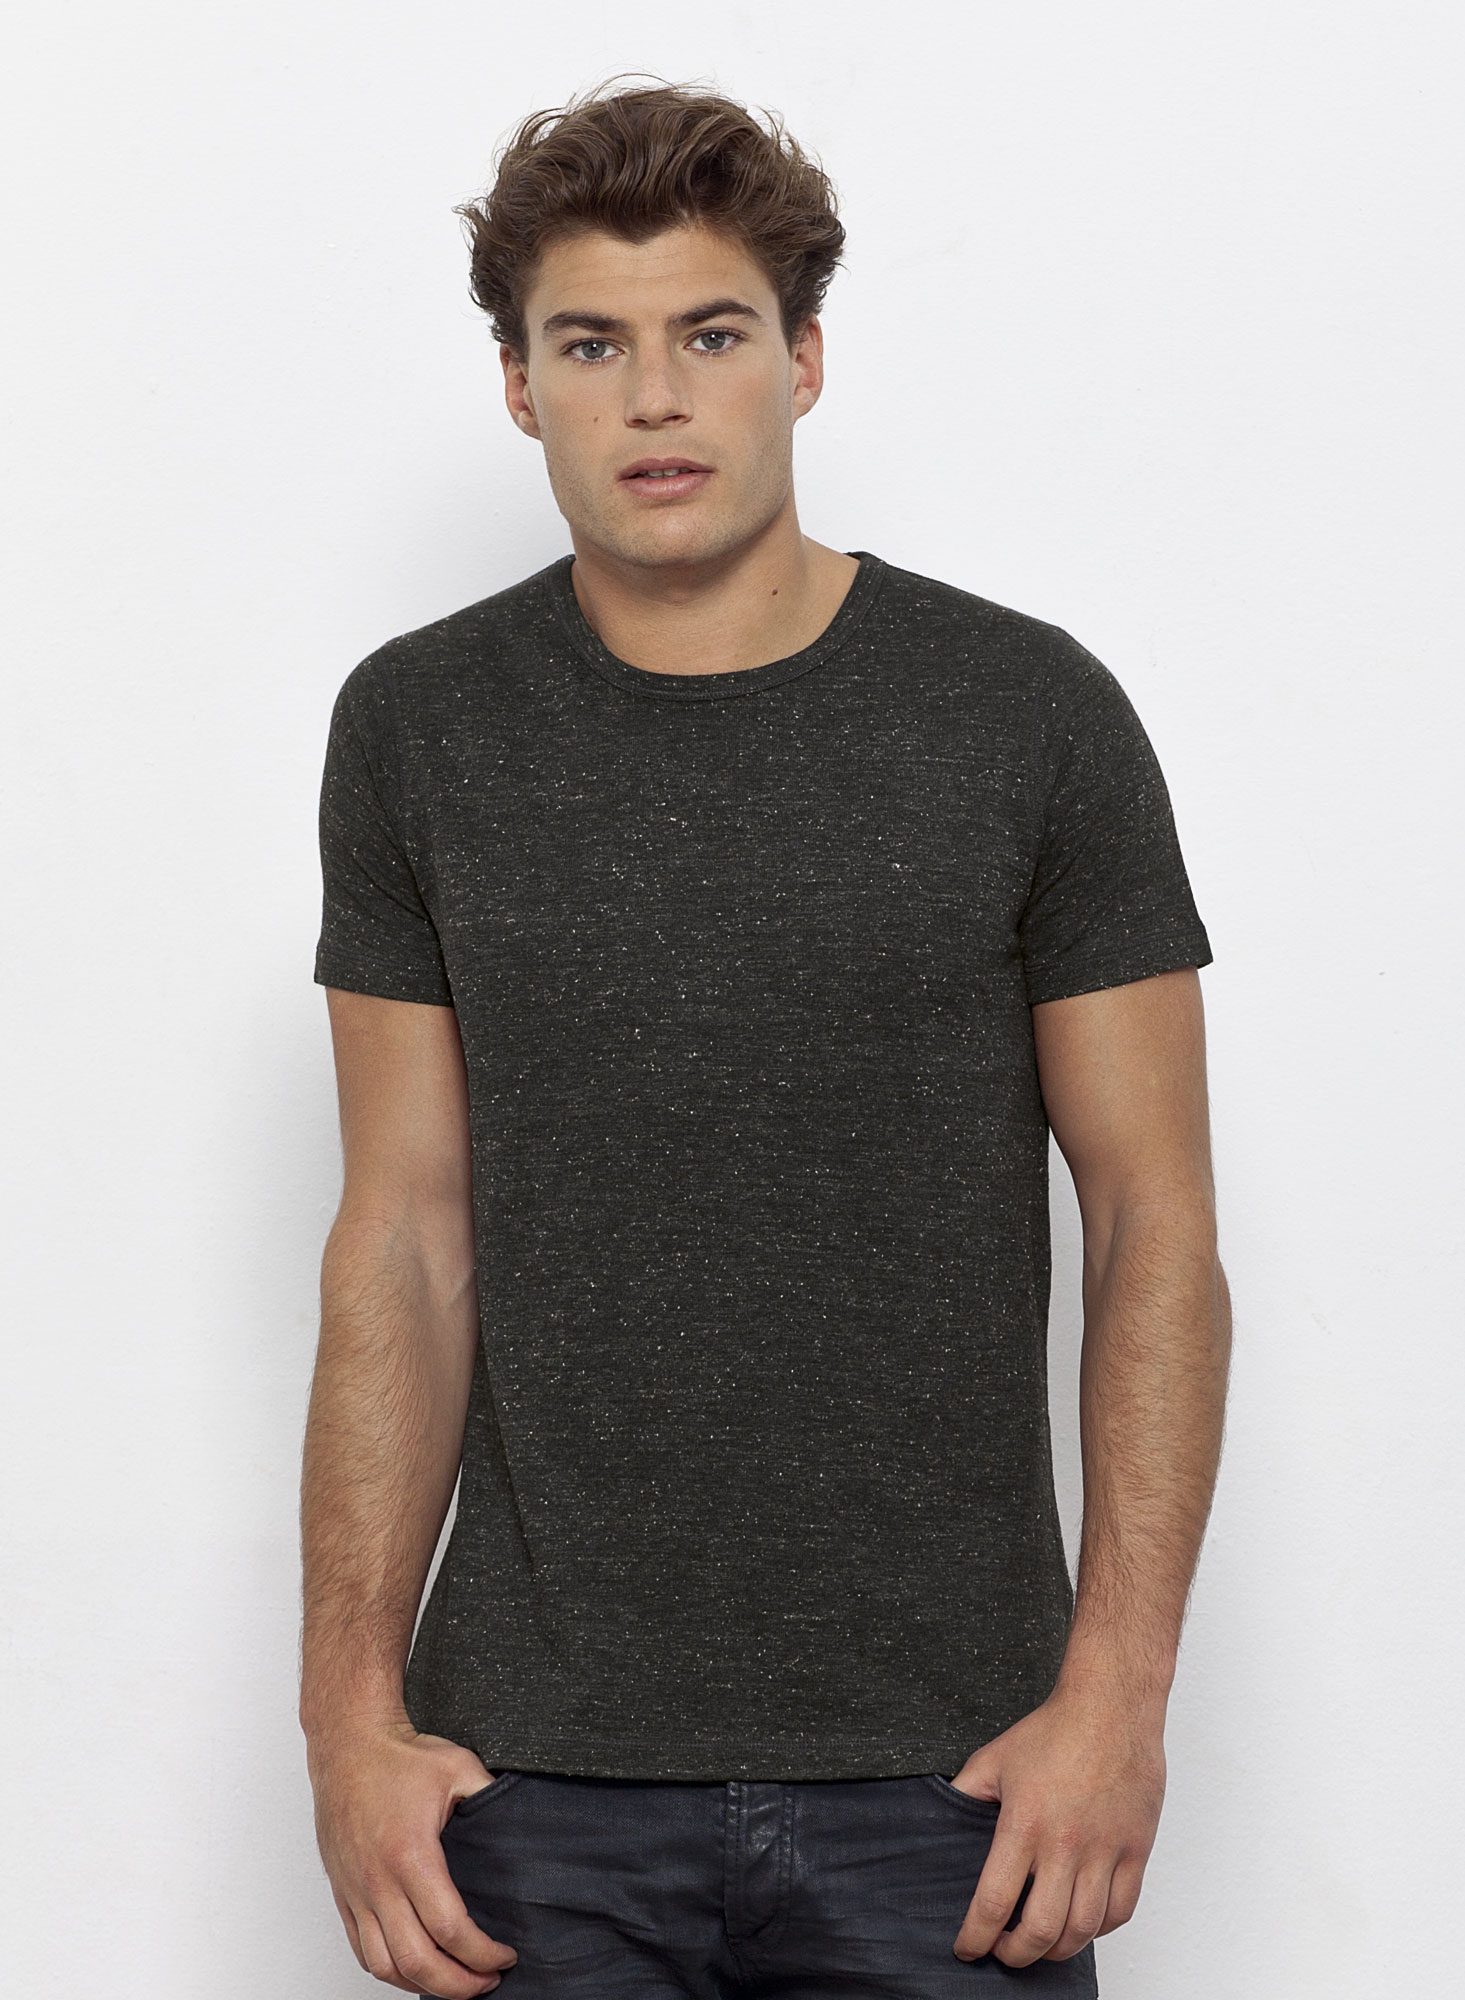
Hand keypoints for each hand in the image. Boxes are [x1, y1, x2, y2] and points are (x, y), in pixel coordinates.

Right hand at [306, 1716, 518, 1995]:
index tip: (505, 1956)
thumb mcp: (459, 1767)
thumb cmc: (399, 1756)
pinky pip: (362, 1951)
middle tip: (487, 1982)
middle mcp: (379, 1881)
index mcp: (412, 1854)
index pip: (450, 1928)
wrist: (349, 1745)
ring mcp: (356, 1891)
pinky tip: (414, 1970)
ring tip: (454, 1983)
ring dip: (422, 1985)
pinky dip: (389, 1971)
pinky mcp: (343, 1894)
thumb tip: (523, 1825)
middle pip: (418, 1961)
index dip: (482, 1954)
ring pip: (385, 1965)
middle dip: (458, 1984)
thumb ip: (491, 1799)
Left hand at [948, 1680, 1166, 1967]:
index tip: (967, 1948)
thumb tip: (941, 1819)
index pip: (994, 1902)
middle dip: (1016, 1955)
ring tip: (1039, 1944)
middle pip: (1041, 1931)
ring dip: (1057, 1950)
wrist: (1111, 1706)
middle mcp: (1065, 1844)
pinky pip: (1121, 1911)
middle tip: (1003, 1952)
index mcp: (1024, 1823)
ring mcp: (1105, 1850)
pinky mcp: (1135, 1849)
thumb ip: (965, 1794)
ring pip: (1082, 1929)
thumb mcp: (994, 1759)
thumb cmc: (1054, 1730)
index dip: (976, 1936)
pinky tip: (1080, 1922)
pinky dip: (1098, 1930)